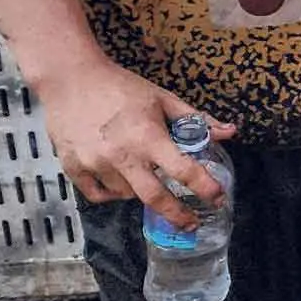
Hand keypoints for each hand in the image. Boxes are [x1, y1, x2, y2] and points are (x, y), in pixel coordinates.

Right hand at [34, 57, 233, 220]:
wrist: (70, 78)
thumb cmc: (120, 86)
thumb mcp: (162, 98)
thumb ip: (196, 119)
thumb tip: (230, 131)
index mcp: (147, 136)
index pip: (183, 170)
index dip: (205, 188)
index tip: (218, 199)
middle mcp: (121, 155)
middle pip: (154, 198)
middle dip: (177, 215)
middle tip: (191, 223)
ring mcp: (95, 164)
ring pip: (126, 195)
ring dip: (140, 190)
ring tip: (142, 172)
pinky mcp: (73, 167)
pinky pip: (97, 195)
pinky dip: (112, 193)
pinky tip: (120, 181)